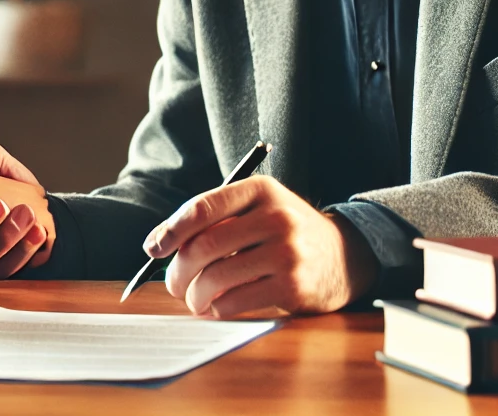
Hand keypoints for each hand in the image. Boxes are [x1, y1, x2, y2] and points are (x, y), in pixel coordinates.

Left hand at [143, 176, 378, 317]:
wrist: (343, 255)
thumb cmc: (284, 232)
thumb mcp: (257, 210)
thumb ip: (214, 219)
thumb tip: (157, 243)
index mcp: (260, 190)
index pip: (204, 206)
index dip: (172, 229)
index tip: (155, 248)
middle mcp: (275, 216)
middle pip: (206, 244)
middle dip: (179, 269)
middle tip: (173, 282)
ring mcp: (286, 252)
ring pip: (218, 276)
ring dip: (195, 293)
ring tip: (194, 298)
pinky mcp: (293, 286)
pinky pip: (237, 301)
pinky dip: (217, 307)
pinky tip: (217, 306)